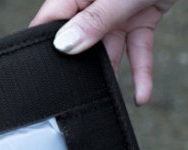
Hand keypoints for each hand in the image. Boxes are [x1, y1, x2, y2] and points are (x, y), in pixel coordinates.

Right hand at [29, 0, 176, 104]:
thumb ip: (94, 22)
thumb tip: (65, 46)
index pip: (53, 19)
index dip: (48, 44)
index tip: (44, 73)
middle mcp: (95, 1)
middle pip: (82, 40)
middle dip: (82, 67)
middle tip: (79, 94)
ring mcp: (119, 11)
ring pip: (111, 50)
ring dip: (114, 75)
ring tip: (109, 101)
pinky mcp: (141, 18)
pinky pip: (138, 49)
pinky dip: (142, 73)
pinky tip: (141, 97)